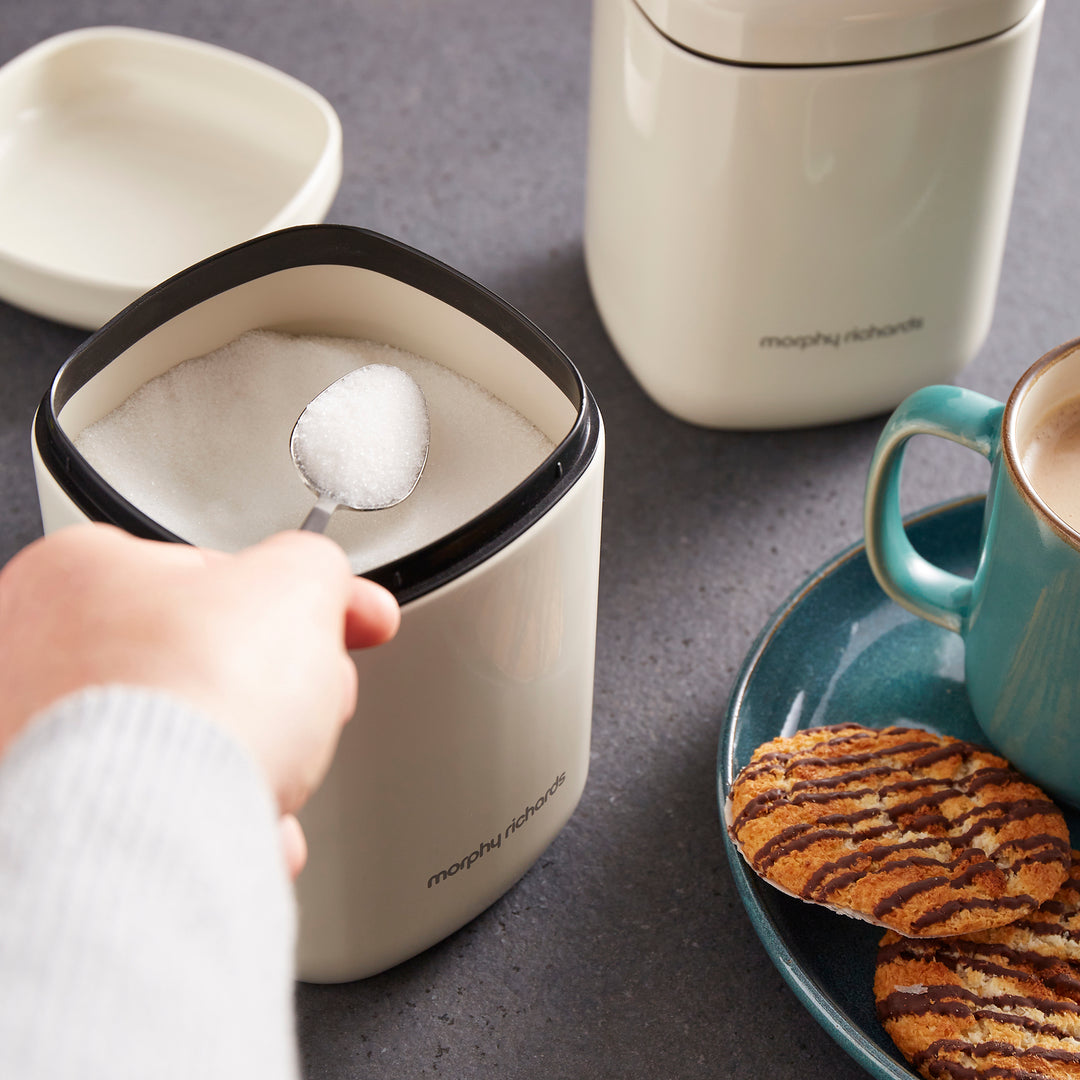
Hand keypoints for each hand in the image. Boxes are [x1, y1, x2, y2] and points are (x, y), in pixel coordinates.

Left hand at [0, 524, 398, 824]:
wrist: (159, 826)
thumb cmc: (193, 700)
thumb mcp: (299, 582)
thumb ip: (314, 565)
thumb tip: (321, 579)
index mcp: (76, 571)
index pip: (215, 572)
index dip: (296, 599)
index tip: (345, 620)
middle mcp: (34, 654)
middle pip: (206, 658)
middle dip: (278, 687)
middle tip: (312, 696)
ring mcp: (40, 742)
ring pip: (193, 736)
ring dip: (255, 755)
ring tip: (275, 766)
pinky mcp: (66, 817)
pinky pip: (166, 805)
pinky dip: (219, 813)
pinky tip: (249, 817)